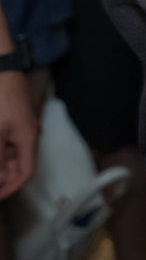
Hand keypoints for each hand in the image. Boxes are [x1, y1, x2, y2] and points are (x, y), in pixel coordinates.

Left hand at [0, 71, 37, 199]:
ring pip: (11, 155)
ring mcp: (20, 128)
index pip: (26, 173)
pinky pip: (6, 144)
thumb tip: (1, 180)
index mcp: (28, 139)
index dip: (11, 188)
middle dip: (2, 178)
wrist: (2, 71)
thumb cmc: (0, 102)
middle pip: (19, 166)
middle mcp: (28, 136)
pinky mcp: (12, 121)